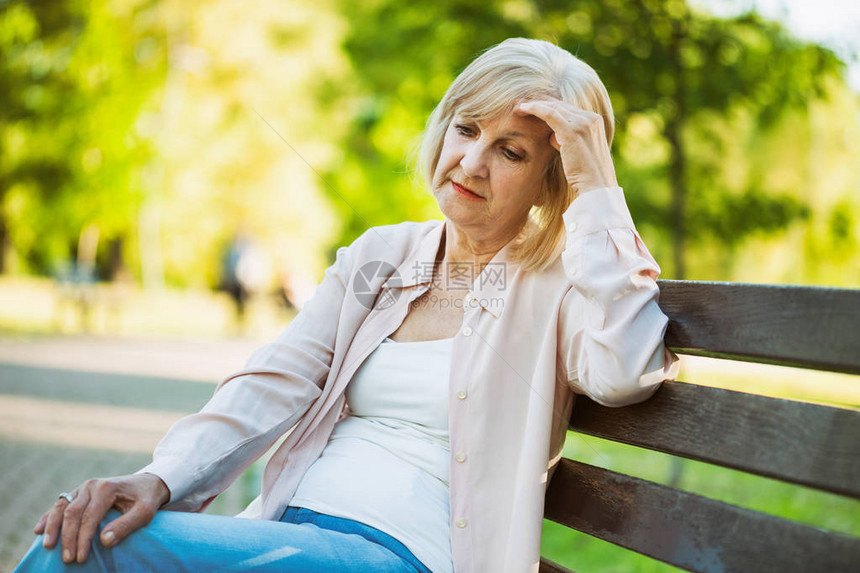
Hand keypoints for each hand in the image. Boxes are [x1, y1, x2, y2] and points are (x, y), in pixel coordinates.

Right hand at [34, 473, 169, 563]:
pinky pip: (60, 504)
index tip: (80, 558)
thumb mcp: (145, 512)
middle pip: (72, 513)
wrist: (149, 483)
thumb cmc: (147, 499)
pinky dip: (49, 517)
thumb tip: (104, 541)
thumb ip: (126, 525)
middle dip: (67, 538)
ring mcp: (83, 488)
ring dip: (52, 527)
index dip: (82, 539)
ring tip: (47, 546)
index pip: (89, 517)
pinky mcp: (79, 492)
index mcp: (106, 488)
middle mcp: (91, 485)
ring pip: (61, 506)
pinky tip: (38, 530)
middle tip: (67, 559)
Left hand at [516, 100, 617, 195]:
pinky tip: (523, 109)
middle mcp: (590, 118)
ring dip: (534, 105)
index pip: (567, 108)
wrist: (596, 187)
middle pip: (560, 105)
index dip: (548, 106)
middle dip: (540, 103)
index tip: (532, 107)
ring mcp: (583, 123)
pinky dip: (535, 109)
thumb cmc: (586, 175)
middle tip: (521, 104)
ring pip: (553, 107)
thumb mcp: (578, 152)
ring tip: (518, 107)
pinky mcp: (572, 131)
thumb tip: (553, 136)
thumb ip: (567, 140)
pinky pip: (550, 114)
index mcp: (595, 121)